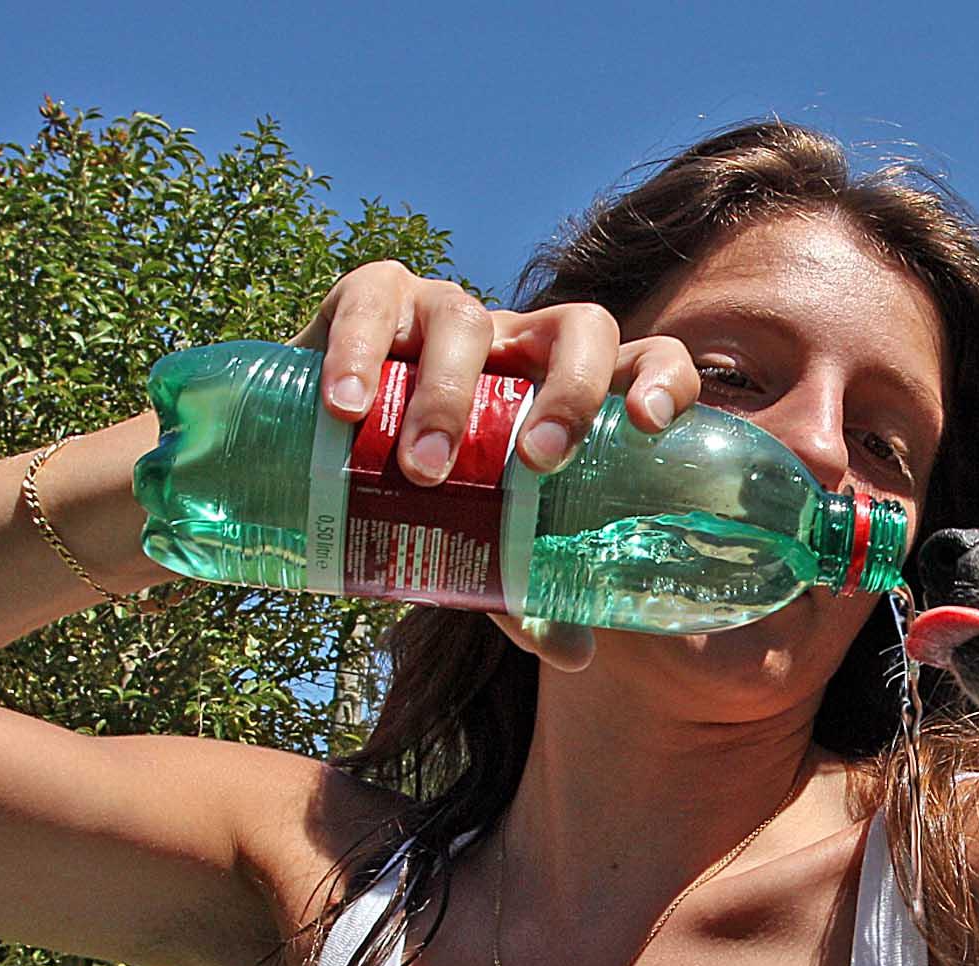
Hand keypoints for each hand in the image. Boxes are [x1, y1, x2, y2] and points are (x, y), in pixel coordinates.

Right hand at [291, 261, 700, 668]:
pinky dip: (359, 349)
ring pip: (470, 317)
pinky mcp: (370, 296)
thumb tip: (578, 656)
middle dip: (569, 388)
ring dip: (450, 394)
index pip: (641, 358)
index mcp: (564, 388)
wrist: (317, 446)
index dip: (662, 377)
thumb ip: (523, 586)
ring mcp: (446, 310)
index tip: (650, 424)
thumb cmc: (425, 491)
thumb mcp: (478, 538)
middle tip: (538, 463)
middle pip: (580, 325)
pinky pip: (373, 300)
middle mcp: (520, 340)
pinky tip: (347, 407)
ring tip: (424, 470)